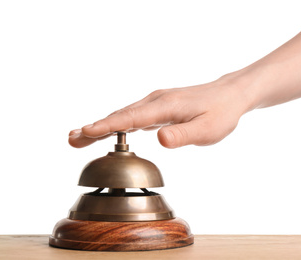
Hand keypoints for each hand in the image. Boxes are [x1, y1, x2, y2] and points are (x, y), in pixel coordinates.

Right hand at [69, 74, 253, 147]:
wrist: (229, 95)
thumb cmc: (220, 113)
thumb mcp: (208, 130)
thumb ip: (183, 136)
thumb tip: (160, 140)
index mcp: (164, 107)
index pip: (130, 118)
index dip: (107, 126)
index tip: (86, 131)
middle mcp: (155, 102)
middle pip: (119, 116)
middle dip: (94, 128)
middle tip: (71, 139)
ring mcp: (154, 103)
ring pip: (122, 115)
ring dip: (100, 126)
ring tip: (78, 137)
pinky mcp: (156, 107)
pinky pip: (130, 116)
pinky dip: (114, 124)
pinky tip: (104, 130)